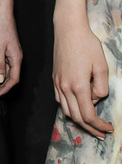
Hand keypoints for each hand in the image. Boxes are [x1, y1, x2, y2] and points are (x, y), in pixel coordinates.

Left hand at [0, 8, 22, 94]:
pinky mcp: (8, 48)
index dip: (6, 88)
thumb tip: (0, 79)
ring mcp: (12, 52)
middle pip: (12, 76)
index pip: (14, 79)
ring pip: (9, 70)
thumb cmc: (1, 27)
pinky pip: (6, 63)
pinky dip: (0, 69)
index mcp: (16, 58)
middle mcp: (16, 56)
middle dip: (4, 85)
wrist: (2, 13)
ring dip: (2, 78)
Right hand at [52, 21, 112, 138]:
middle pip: (77, 118)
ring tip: (90, 125)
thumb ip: (101, 87)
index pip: (89, 115)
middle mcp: (65, 88)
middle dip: (90, 128)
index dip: (99, 125)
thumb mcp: (101, 65)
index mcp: (78, 86)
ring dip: (79, 121)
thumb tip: (97, 98)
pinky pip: (61, 101)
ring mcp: (58, 84)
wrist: (68, 30)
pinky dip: (69, 109)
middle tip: (101, 133)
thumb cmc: (86, 44)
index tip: (109, 128)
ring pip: (67, 111)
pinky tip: (77, 108)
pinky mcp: (55, 79)